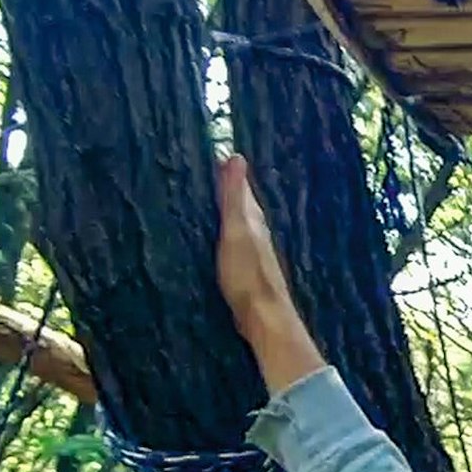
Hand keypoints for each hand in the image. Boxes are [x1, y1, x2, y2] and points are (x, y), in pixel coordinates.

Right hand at [215, 155, 324, 391]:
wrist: (264, 316)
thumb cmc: (247, 274)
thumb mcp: (236, 231)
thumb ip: (234, 197)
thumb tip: (235, 156)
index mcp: (254, 219)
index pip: (241, 188)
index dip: (228, 172)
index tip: (213, 155)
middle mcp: (257, 232)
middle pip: (242, 205)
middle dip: (228, 189)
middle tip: (207, 174)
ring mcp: (254, 252)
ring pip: (240, 224)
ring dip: (227, 212)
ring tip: (208, 202)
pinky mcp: (248, 270)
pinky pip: (235, 243)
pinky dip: (226, 234)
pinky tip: (218, 239)